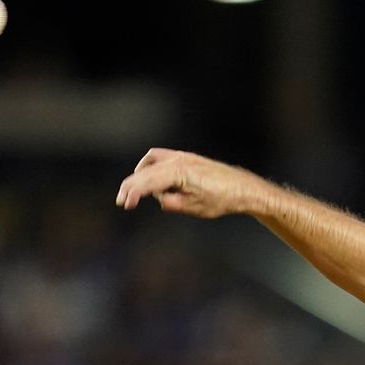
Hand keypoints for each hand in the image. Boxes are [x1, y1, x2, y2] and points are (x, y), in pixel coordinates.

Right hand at [115, 148, 267, 217]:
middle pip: (145, 172)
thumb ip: (171, 203)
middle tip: (122, 201)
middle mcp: (178, 160)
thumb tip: (158, 199)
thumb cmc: (221, 199)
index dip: (134, 194)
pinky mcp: (186, 158)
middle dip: (131, 186)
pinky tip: (150, 177)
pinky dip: (151, 166)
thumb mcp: (194, 208)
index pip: (148, 182)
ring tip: (134, 191)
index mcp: (178, 172)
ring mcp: (182, 156)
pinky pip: (161, 157)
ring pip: (150, 161)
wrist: (241, 189)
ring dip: (140, 175)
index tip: (125, 205)